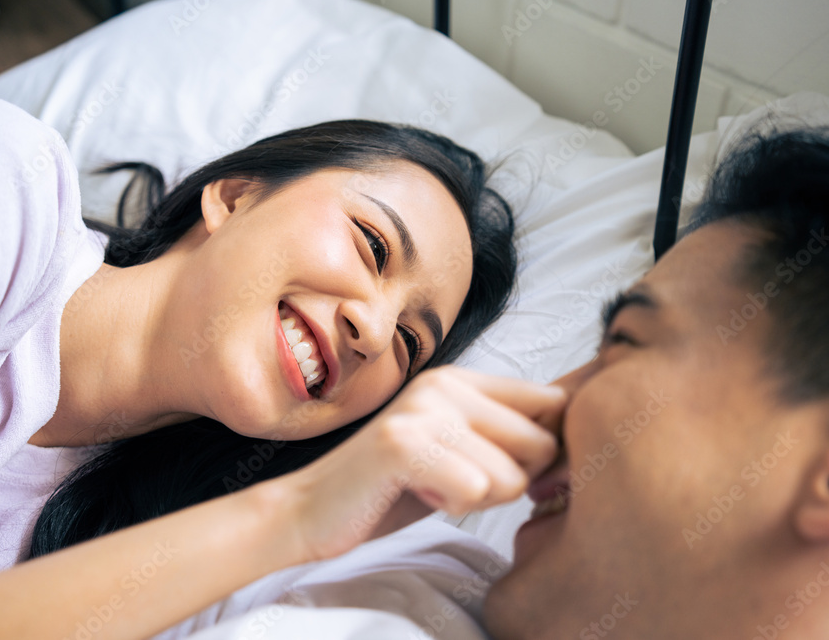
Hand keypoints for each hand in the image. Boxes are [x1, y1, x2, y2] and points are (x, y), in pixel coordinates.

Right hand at [277, 366, 565, 561]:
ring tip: (431, 487)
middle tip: (456, 482)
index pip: (551, 401)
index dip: (546, 450)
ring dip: (477, 498)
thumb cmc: (391, 486)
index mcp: (461, 379)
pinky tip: (416, 495)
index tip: (508, 471)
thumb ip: (504, 435)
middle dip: (510, 480)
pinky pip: (476, 490)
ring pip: (512, 475)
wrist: (312, 509)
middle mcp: (446, 384)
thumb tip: (577, 437)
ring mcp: (424, 409)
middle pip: (541, 443)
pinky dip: (451, 508)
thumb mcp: (455, 448)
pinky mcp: (404, 443)